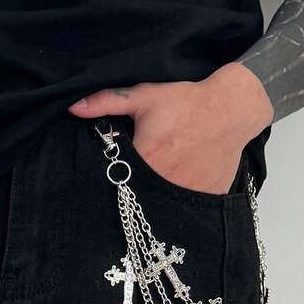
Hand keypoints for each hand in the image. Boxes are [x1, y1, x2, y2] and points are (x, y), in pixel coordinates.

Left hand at [68, 63, 273, 194]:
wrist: (230, 108)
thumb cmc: (185, 101)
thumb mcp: (144, 97)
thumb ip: (106, 102)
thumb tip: (73, 107)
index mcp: (145, 160)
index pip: (120, 180)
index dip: (120, 175)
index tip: (125, 168)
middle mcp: (165, 182)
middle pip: (143, 193)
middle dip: (141, 185)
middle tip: (152, 167)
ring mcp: (188, 193)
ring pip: (165, 203)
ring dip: (162, 194)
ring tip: (170, 172)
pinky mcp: (207, 197)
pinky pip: (189, 206)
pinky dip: (185, 197)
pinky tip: (188, 178)